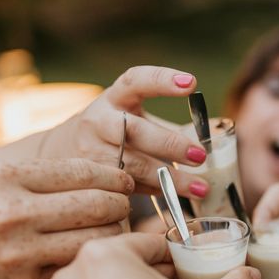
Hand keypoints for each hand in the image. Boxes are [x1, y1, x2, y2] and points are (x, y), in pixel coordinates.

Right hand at [0, 157, 131, 278]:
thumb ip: (37, 182)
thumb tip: (95, 180)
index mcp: (7, 178)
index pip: (82, 171)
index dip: (113, 177)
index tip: (123, 183)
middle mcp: (14, 212)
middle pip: (97, 205)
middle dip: (120, 206)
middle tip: (123, 208)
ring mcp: (19, 253)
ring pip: (94, 241)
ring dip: (113, 237)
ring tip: (113, 234)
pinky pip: (72, 271)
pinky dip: (86, 264)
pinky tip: (88, 259)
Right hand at [40, 65, 209, 199]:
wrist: (61, 153)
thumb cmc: (113, 133)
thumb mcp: (133, 117)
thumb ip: (169, 126)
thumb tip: (217, 137)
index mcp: (114, 98)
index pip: (136, 80)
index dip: (162, 80)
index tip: (191, 84)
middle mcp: (98, 120)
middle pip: (134, 130)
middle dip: (169, 144)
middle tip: (200, 155)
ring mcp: (91, 151)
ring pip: (132, 165)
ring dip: (169, 178)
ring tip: (201, 188)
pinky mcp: (91, 179)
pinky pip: (127, 187)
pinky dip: (154, 192)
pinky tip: (176, 199)